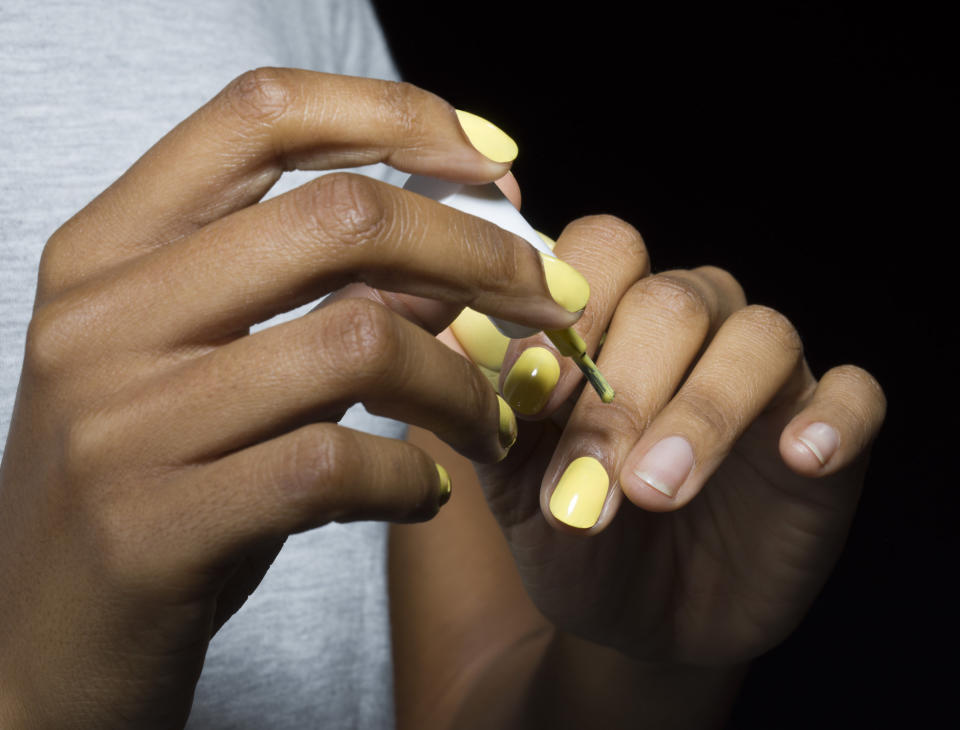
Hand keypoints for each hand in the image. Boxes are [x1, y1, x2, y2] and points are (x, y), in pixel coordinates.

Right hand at [0, 69, 582, 727]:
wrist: (48, 637)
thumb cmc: (153, 480)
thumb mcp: (211, 364)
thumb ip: (324, 291)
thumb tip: (464, 246)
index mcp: (109, 249)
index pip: (262, 114)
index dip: (396, 114)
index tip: (491, 161)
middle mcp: (104, 316)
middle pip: (341, 216)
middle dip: (479, 251)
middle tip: (549, 297)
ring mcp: (122, 421)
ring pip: (360, 341)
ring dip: (462, 385)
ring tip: (491, 423)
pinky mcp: (157, 525)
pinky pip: (336, 467)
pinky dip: (411, 479)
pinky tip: (424, 496)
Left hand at [459, 215, 885, 665]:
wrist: (635, 619)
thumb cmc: (569, 532)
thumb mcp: (513, 478)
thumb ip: (489, 404)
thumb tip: (449, 334)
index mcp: (615, 318)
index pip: (602, 252)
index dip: (568, 312)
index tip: (530, 395)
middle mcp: (694, 326)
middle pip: (674, 298)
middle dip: (625, 390)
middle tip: (586, 480)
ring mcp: (765, 375)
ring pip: (758, 338)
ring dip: (702, 413)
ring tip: (654, 491)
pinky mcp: (828, 431)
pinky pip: (855, 396)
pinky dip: (832, 419)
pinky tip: (799, 457)